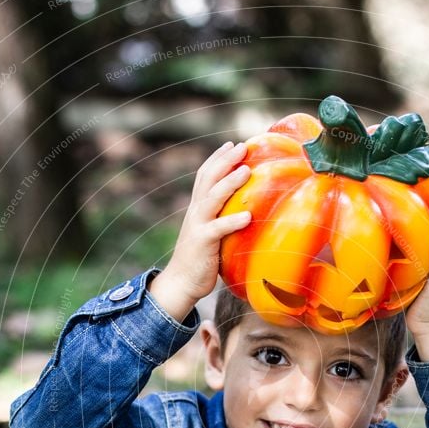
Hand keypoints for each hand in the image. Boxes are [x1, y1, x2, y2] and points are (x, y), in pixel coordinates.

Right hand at [149, 141, 251, 319]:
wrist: (180, 283)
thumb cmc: (200, 261)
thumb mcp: (210, 235)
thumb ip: (222, 221)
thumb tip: (247, 214)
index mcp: (197, 209)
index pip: (205, 176)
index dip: (217, 158)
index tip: (232, 144)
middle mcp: (196, 212)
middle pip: (208, 179)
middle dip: (225, 160)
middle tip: (243, 146)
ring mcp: (198, 226)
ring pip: (212, 198)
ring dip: (229, 183)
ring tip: (247, 171)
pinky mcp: (202, 243)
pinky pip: (218, 229)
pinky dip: (232, 221)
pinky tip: (248, 216)